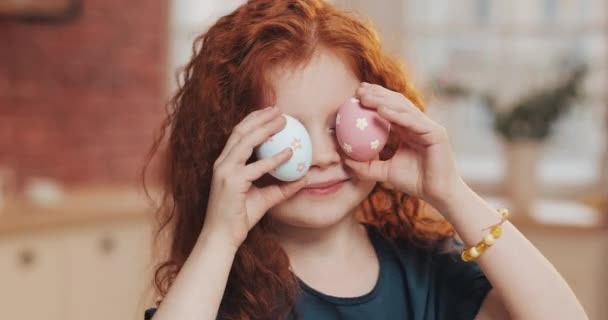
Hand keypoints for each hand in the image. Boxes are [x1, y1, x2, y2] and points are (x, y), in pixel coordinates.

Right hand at [204, 106, 307, 249]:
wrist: (222, 236)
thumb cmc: (240, 217)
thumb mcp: (265, 198)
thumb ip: (282, 187)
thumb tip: (304, 179)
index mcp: (225, 163)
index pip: (238, 134)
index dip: (254, 119)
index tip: (271, 112)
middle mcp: (222, 163)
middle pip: (241, 131)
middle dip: (260, 117)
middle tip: (279, 110)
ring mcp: (225, 171)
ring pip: (246, 142)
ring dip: (266, 128)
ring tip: (283, 121)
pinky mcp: (232, 182)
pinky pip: (256, 167)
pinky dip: (273, 159)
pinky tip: (289, 153)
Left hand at [344, 82, 463, 207]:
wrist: (437, 194)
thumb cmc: (414, 183)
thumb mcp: (384, 172)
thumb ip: (366, 166)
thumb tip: (344, 160)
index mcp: (408, 130)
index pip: (390, 109)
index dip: (374, 99)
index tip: (354, 95)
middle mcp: (418, 125)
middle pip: (396, 103)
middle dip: (377, 93)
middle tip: (358, 89)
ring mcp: (428, 127)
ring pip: (403, 108)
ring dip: (383, 100)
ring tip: (365, 96)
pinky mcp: (435, 133)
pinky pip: (412, 121)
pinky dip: (395, 114)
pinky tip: (380, 109)